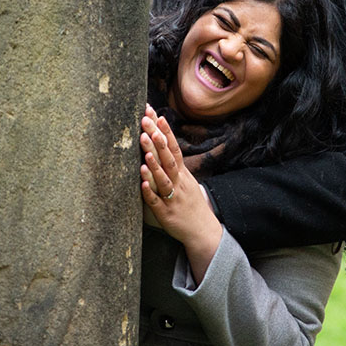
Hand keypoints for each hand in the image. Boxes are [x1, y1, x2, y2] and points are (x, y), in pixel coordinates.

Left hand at [140, 110, 221, 282]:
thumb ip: (173, 163)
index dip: (165, 131)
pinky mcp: (165, 213)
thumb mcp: (185, 179)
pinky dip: (149, 192)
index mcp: (182, 173)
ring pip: (163, 179)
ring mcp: (172, 197)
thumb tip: (161, 142)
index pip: (174, 147)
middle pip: (168, 158)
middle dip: (156, 140)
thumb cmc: (189, 202)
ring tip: (145, 151)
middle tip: (145, 123)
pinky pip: (156, 202)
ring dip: (154, 165)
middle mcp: (178, 182)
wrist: (203, 230)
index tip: (155, 114)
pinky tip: (142, 183)